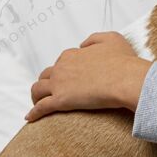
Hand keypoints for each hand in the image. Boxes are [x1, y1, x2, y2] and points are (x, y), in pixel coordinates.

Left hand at [26, 31, 152, 122]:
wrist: (125, 79)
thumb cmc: (123, 61)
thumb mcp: (112, 38)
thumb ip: (94, 38)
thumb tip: (83, 45)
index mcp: (72, 55)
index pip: (61, 61)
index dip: (64, 69)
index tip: (68, 77)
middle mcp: (62, 68)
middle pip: (46, 75)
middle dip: (47, 82)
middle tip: (52, 91)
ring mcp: (59, 84)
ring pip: (37, 89)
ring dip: (36, 96)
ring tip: (38, 103)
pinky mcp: (60, 101)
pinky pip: (41, 108)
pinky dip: (34, 113)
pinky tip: (30, 118)